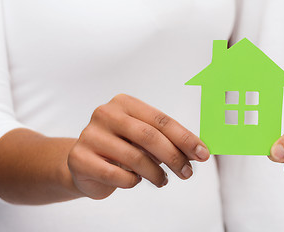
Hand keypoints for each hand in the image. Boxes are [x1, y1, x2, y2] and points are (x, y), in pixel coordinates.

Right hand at [67, 94, 208, 199]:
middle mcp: (105, 114)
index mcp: (124, 103)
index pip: (162, 121)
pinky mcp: (80, 159)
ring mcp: (90, 135)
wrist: (82, 164)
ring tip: (162, 180)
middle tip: (188, 173)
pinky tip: (135, 180)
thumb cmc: (121, 148)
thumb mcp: (143, 139)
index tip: (203, 154)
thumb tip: (199, 150)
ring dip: (156, 173)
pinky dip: (133, 181)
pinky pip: (117, 175)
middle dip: (174, 157)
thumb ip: (167, 141)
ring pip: (135, 158)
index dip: (185, 138)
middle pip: (150, 137)